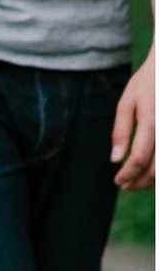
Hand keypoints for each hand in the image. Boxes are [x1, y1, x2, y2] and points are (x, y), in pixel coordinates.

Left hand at [114, 61, 153, 190]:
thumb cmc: (147, 84)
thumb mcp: (128, 103)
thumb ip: (121, 131)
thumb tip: (115, 159)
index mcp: (152, 122)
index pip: (139, 159)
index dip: (128, 174)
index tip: (118, 181)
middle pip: (157, 169)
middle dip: (140, 182)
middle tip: (124, 186)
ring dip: (152, 181)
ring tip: (136, 184)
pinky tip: (151, 173)